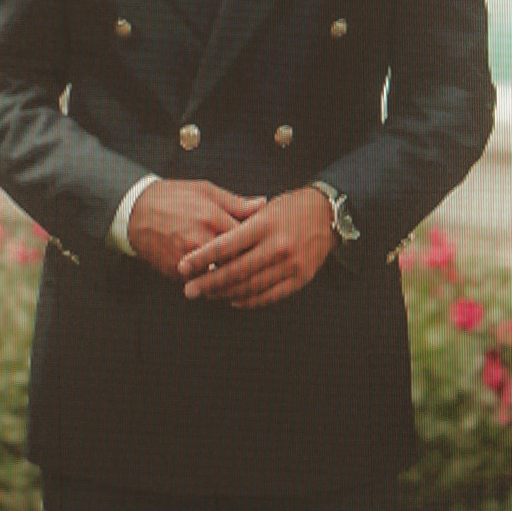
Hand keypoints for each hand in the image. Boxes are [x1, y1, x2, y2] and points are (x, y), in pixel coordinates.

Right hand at [119, 179, 253, 280]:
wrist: (134, 211)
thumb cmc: (172, 197)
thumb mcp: (205, 191)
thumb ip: (236, 202)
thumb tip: (263, 205)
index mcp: (212, 218)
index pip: (249, 239)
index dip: (260, 242)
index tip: (266, 243)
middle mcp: (200, 241)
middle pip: (238, 262)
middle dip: (250, 263)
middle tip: (259, 262)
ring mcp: (187, 260)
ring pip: (222, 277)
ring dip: (233, 277)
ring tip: (243, 272)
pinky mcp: (176, 274)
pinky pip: (203, 283)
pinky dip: (213, 282)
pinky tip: (221, 277)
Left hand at [184, 187, 337, 308]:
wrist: (328, 216)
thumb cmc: (289, 210)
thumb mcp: (263, 211)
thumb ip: (238, 227)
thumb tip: (209, 247)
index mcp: (264, 225)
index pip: (226, 245)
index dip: (201, 258)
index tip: (182, 267)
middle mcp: (278, 246)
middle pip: (235, 271)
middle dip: (208, 283)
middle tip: (189, 290)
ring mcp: (291, 265)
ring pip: (250, 287)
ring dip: (224, 294)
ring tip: (207, 295)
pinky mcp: (300, 280)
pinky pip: (269, 296)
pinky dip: (248, 300)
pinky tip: (233, 299)